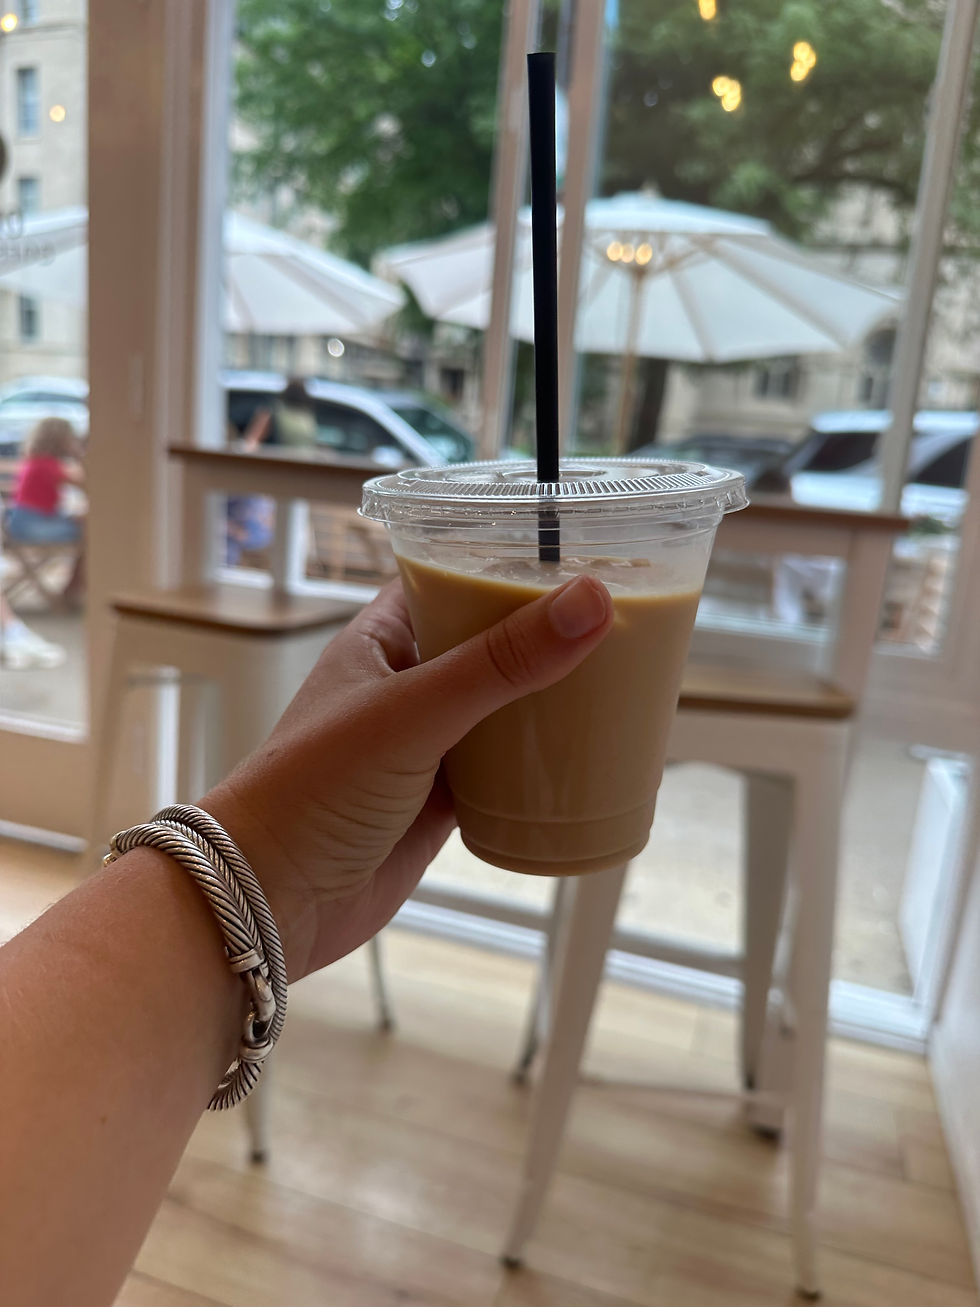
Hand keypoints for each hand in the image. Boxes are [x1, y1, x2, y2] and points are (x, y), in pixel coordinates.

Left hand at [203, 574, 612, 979]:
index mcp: (382, 640)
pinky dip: (539, 763)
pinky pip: (501, 770)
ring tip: (620, 678)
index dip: (502, 564)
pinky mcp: (439, 803)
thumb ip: (501, 661)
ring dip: (548, 699)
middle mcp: (404, 686)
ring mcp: (424, 746)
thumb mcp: (413, 713)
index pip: (448, 579)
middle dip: (544, 635)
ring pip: (500, 709)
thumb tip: (592, 600)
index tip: (573, 554)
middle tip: (619, 618)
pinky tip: (586, 754)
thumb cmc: (315, 788)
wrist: (268, 898)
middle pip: (487, 644)